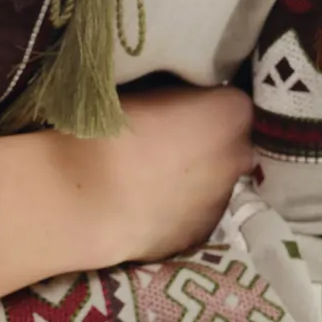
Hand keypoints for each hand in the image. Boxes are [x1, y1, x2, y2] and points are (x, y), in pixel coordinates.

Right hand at [0, 83, 254, 306]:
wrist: (82, 198)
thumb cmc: (106, 129)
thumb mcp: (146, 87)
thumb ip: (179, 91)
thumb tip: (183, 98)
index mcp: (232, 112)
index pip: (236, 100)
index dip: (209, 103)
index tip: (185, 105)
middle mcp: (239, 156)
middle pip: (232, 142)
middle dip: (210, 140)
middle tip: (169, 138)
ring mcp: (222, 200)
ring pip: (216, 180)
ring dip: (197, 176)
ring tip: (153, 175)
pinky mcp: (199, 234)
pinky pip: (196, 212)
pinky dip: (180, 207)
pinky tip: (147, 203)